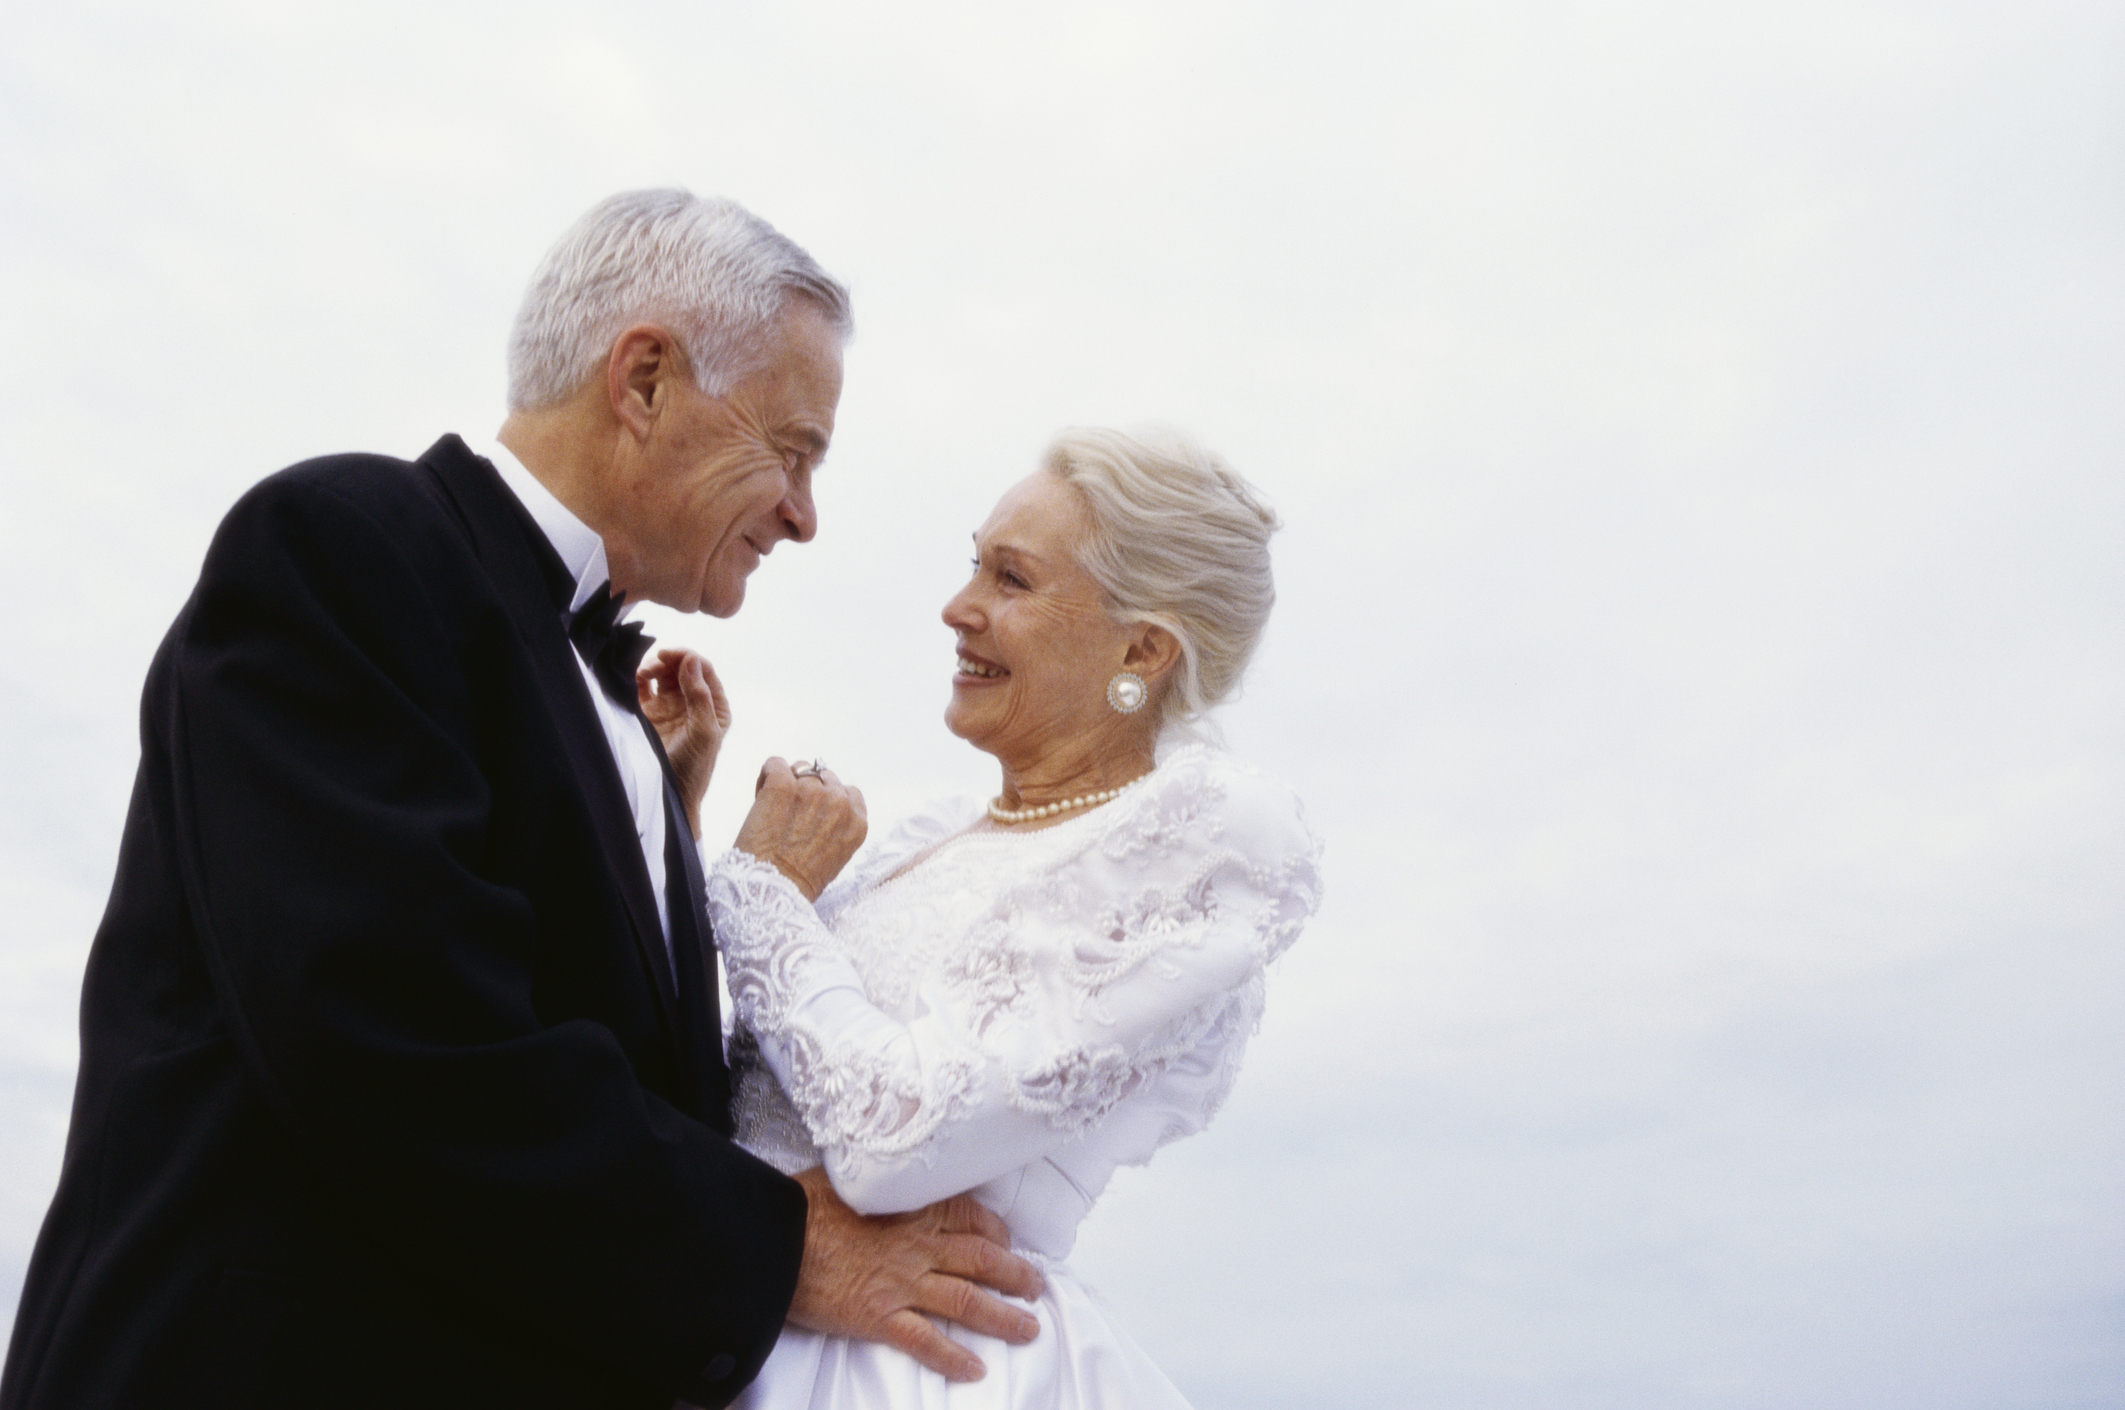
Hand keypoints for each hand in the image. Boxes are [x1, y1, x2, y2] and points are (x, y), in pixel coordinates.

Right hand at [638, 649, 729, 833]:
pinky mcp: (650, 714)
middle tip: (656, 663)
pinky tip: (637, 679)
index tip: (670, 655)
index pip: (704, 669)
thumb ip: (700, 695)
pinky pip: (645, 687)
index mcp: (715, 706)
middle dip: (670, 661)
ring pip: (664, 674)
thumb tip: (692, 660)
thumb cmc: (694, 768)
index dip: (688, 657)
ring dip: (655, 667)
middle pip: (683, 668)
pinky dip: (640, 678)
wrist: (670, 796)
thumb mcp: (704, 732)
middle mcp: (694, 704)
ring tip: (645, 674)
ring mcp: (671, 708)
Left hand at [734, 758, 866, 901]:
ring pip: (800, 768)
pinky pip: (775, 763)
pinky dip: (766, 775)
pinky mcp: (783, 785)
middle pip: (824, 777)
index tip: (812, 815)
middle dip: (808, 790)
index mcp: (857, 822)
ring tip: (773, 808)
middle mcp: (839, 803)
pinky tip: (761, 794)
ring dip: (787, 782)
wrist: (771, 892)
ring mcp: (812, 792)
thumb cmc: (798, 882)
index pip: (848, 791)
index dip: (828, 799)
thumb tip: (821, 808)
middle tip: (789, 814)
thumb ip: (836, 826)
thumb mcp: (835, 856)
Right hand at [786, 1168, 1042, 1381]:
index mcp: (912, 1207)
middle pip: (982, 1260)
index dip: (997, 1233)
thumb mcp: (851, 1174)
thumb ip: (882, 1180)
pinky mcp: (878, 1316)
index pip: (971, 1218)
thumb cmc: (803, 1203)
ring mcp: (901, 1283)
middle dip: (1016, 1275)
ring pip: (967, 1301)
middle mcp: (917, 1245)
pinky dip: (952, 1357)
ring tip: (1028, 1328)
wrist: (772, 1237)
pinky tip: (974, 1369)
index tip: (1008, 1244)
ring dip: (1002, 1317)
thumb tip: (889, 1174)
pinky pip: (925, 1340)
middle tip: (1037, 1288)